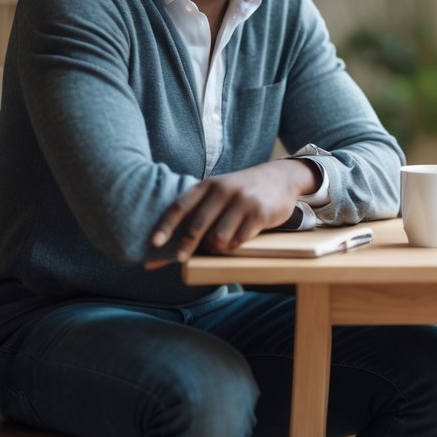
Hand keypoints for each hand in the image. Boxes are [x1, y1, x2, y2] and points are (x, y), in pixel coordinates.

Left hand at [144, 158, 318, 267]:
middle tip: (181, 259)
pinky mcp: (259, 213)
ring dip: (218, 246)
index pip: (181, 206)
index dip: (166, 226)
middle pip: (198, 225)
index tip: (155, 243)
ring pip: (219, 237)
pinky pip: (239, 240)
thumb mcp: (218, 192)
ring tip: (223, 242)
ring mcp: (242, 201)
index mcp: (208, 185)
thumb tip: (164, 248)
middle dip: (186, 245)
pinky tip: (240, 237)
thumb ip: (196, 213)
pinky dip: (236, 244)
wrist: (281, 177)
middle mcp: (224, 190)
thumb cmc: (241, 191)